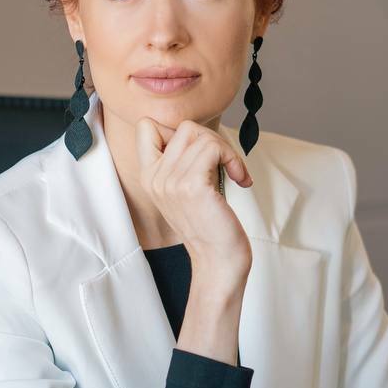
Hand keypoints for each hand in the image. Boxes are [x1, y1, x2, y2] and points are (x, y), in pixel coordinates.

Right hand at [135, 116, 253, 284]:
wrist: (218, 261)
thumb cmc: (210, 224)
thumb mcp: (186, 188)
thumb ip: (182, 161)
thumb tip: (198, 131)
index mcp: (148, 177)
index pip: (146, 126)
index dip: (177, 130)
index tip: (199, 153)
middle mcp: (154, 177)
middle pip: (184, 126)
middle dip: (212, 140)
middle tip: (225, 164)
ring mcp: (171, 181)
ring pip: (203, 135)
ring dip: (227, 151)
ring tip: (234, 172)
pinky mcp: (192, 185)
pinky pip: (215, 148)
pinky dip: (234, 159)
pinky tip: (241, 179)